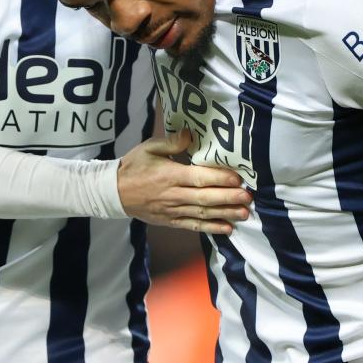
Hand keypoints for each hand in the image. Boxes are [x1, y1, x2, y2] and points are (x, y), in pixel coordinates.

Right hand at [116, 127, 251, 233]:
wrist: (114, 192)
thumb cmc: (134, 166)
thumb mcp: (149, 148)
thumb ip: (172, 142)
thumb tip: (190, 133)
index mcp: (169, 175)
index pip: (198, 177)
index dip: (219, 178)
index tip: (237, 178)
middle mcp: (173, 195)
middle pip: (205, 198)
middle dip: (228, 198)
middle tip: (248, 197)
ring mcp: (172, 210)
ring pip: (202, 214)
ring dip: (225, 214)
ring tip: (244, 213)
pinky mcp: (171, 221)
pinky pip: (193, 226)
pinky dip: (210, 228)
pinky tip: (227, 228)